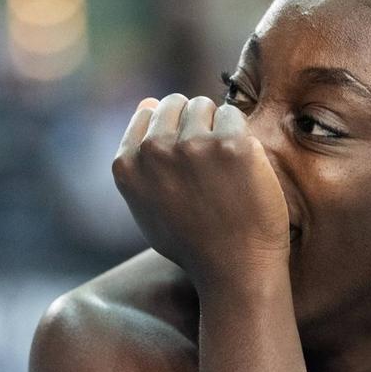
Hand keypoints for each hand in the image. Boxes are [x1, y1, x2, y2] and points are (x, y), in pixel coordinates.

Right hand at [112, 93, 291, 290]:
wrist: (235, 269)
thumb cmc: (194, 242)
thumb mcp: (146, 206)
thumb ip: (139, 157)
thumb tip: (147, 102)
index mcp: (128, 164)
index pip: (149, 112)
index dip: (173, 130)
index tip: (187, 160)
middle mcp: (154, 151)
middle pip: (177, 103)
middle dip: (194, 123)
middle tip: (209, 163)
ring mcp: (192, 145)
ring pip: (206, 106)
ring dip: (218, 127)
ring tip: (224, 168)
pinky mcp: (230, 144)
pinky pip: (234, 115)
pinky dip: (242, 136)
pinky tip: (242, 168)